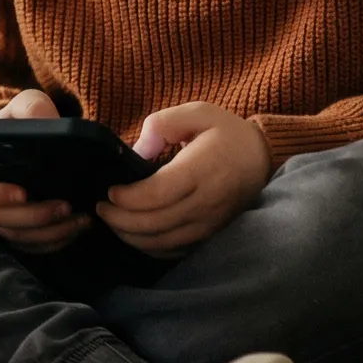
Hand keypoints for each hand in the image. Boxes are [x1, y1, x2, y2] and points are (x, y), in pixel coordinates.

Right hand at [0, 88, 92, 254]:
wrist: (27, 142)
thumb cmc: (23, 123)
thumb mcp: (26, 106)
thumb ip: (33, 108)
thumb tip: (46, 123)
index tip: (23, 193)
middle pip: (0, 219)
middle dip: (34, 217)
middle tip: (66, 206)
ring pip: (17, 237)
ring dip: (49, 232)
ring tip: (79, 219)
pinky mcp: (16, 232)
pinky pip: (31, 246)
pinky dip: (54, 242)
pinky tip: (77, 229)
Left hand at [96, 101, 271, 257]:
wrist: (262, 157)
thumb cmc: (225, 132)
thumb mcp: (196, 112)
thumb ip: (161, 125)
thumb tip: (136, 152)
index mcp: (201, 169)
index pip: (157, 194)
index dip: (127, 198)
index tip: (110, 191)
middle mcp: (207, 201)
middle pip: (155, 223)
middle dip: (120, 220)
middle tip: (101, 209)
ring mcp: (210, 222)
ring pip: (163, 242)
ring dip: (131, 237)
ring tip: (112, 222)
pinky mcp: (211, 233)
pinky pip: (176, 250)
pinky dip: (151, 248)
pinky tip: (135, 235)